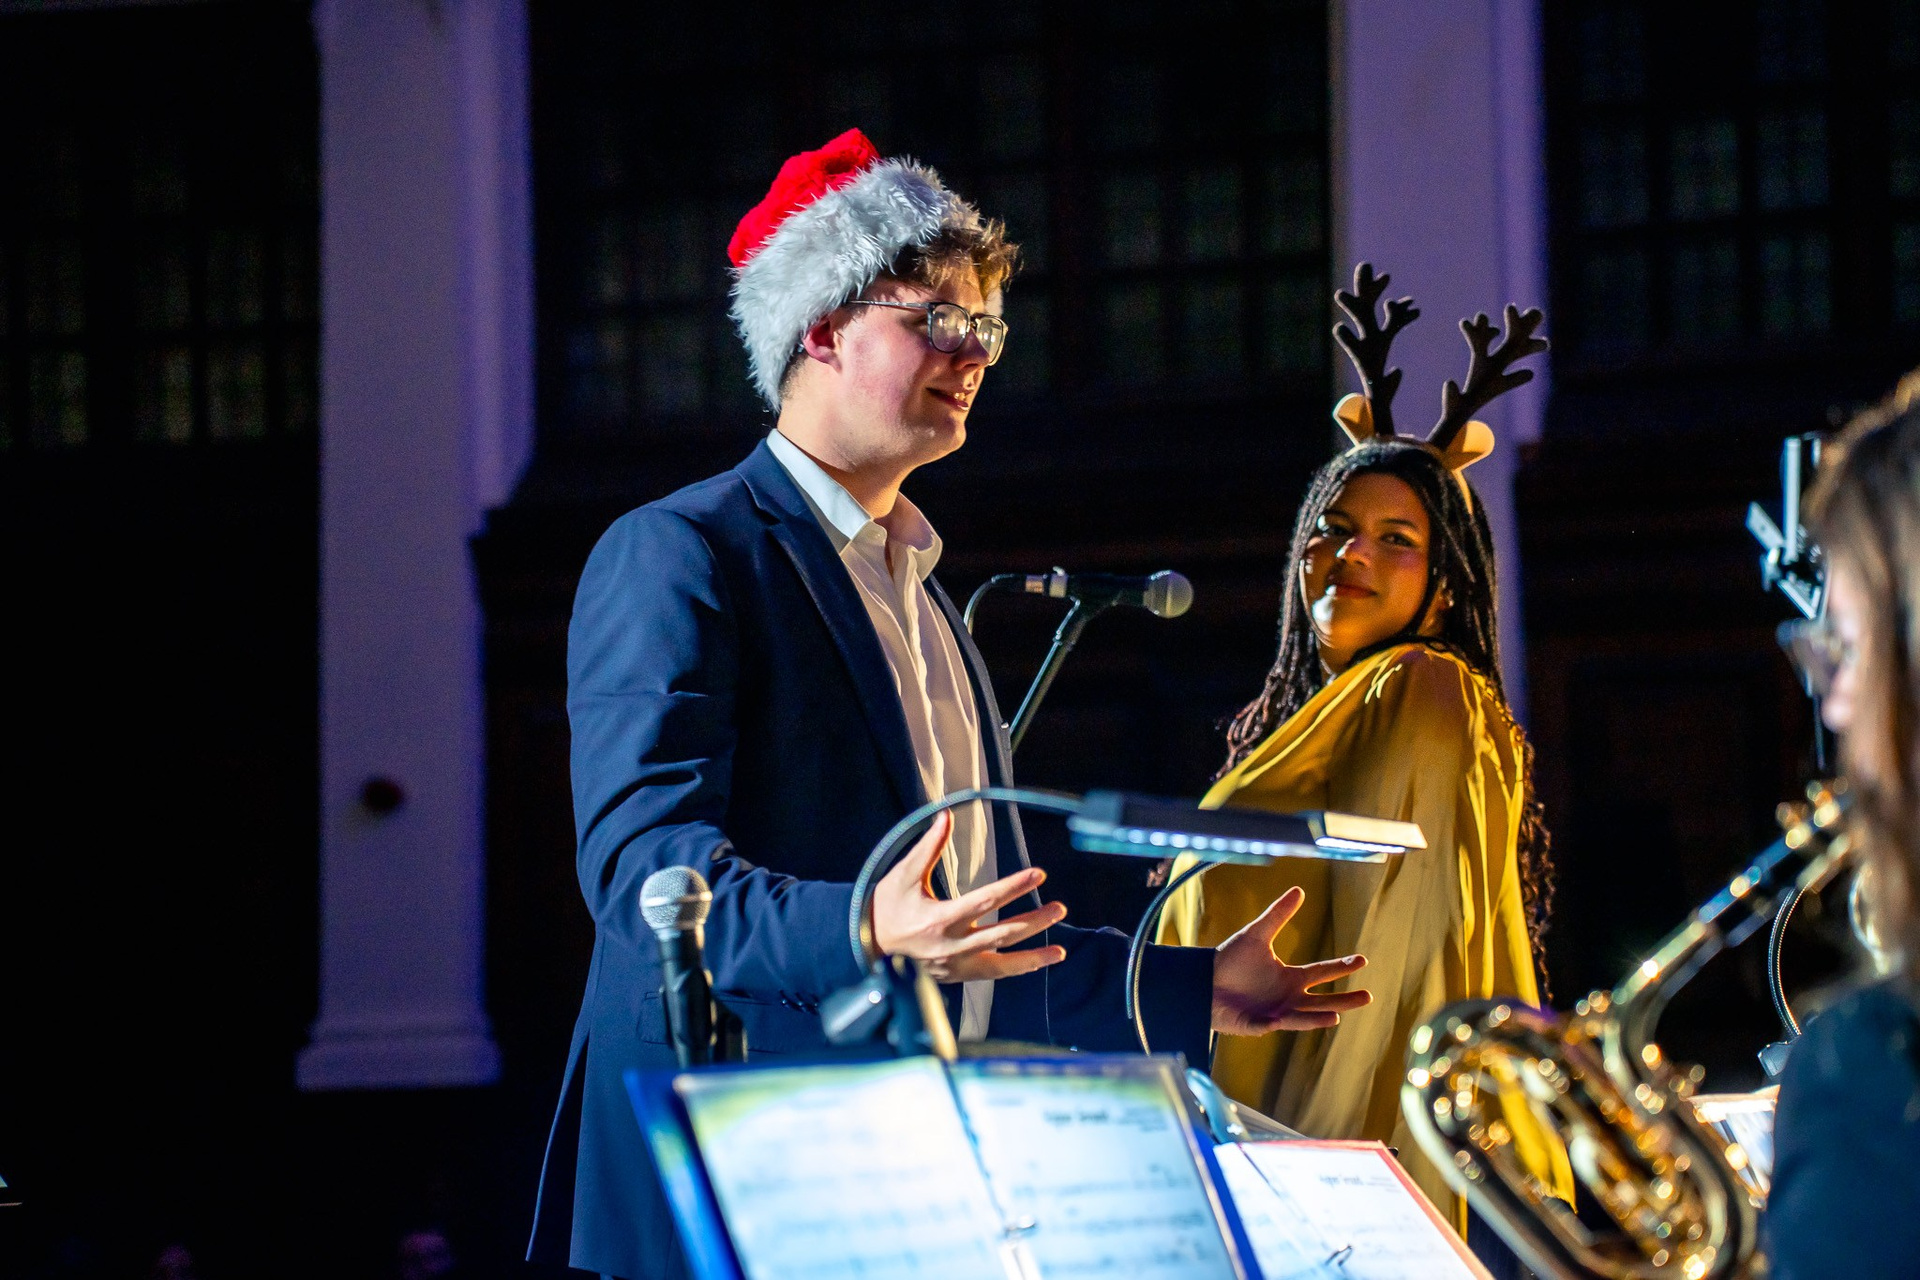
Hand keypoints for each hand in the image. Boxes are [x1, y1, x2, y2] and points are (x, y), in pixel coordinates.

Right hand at [870, 811, 1068, 982]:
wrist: (865, 947)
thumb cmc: (885, 907)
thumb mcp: (904, 875)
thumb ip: (928, 847)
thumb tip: (945, 815)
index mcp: (940, 919)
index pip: (987, 900)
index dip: (1014, 887)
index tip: (1038, 874)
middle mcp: (952, 946)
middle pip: (1002, 933)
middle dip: (1034, 921)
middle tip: (1059, 908)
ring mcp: (955, 966)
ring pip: (1002, 964)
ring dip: (1032, 956)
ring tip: (1059, 952)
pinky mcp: (956, 976)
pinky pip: (992, 975)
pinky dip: (1015, 970)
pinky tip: (1036, 963)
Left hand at [1210, 886, 1370, 1034]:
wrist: (1204, 980)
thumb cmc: (1231, 960)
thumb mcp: (1257, 934)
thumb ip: (1277, 915)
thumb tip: (1299, 889)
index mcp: (1291, 978)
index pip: (1322, 973)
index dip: (1341, 967)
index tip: (1362, 960)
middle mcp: (1288, 998)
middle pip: (1322, 1001)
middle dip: (1344, 1000)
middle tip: (1368, 997)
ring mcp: (1275, 1014)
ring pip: (1301, 1018)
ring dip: (1316, 1019)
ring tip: (1335, 1017)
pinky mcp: (1256, 1024)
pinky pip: (1264, 1025)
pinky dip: (1270, 1023)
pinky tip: (1277, 1020)